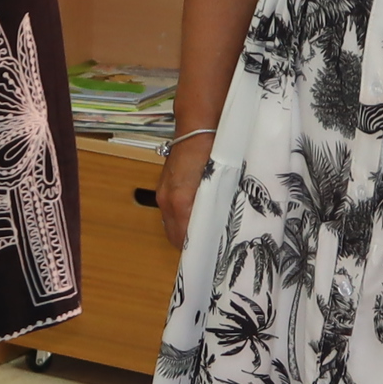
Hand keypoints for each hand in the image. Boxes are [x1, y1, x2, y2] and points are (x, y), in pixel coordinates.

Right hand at [154, 131, 216, 251]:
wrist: (198, 127)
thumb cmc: (213, 153)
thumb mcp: (219, 184)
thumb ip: (215, 208)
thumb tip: (219, 231)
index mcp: (180, 202)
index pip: (184, 240)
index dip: (197, 250)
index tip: (212, 256)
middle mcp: (166, 202)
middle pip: (174, 236)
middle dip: (190, 245)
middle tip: (211, 248)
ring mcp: (162, 195)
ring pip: (171, 225)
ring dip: (185, 232)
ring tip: (206, 233)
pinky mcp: (163, 189)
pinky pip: (170, 214)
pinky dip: (181, 220)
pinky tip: (197, 216)